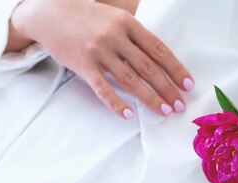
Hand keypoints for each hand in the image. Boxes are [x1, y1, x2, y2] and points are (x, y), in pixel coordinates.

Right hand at [11, 0, 193, 118]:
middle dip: (167, 89)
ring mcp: (99, 52)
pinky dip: (116, 103)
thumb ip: (132, 36)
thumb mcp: (113, 18)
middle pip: (148, 68)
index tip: (188, 84)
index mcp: (127, 23)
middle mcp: (115, 37)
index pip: (158, 49)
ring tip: (163, 111)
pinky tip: (127, 114)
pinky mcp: (83, 66)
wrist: (49, 14)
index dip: (176, 69)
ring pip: (130, 80)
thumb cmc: (84, 17)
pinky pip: (103, 89)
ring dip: (149, 98)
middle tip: (179, 105)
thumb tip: (156, 61)